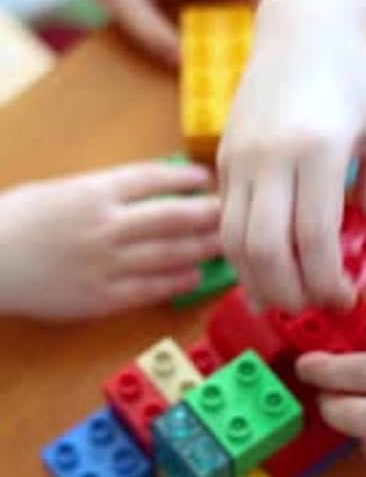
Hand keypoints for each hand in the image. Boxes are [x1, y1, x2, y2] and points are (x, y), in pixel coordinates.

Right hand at [0, 161, 220, 319]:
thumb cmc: (16, 221)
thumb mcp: (59, 191)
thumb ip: (102, 191)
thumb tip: (145, 192)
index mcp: (94, 191)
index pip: (153, 179)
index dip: (185, 179)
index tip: (205, 181)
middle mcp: (106, 225)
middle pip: (172, 217)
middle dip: (207, 215)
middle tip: (232, 214)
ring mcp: (107, 263)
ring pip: (169, 254)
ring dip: (202, 249)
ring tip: (225, 245)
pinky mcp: (102, 297)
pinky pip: (151, 289)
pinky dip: (177, 281)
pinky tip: (195, 276)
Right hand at [218, 0, 365, 312]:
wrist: (301, 33)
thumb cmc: (356, 83)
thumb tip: (363, 253)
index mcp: (318, 149)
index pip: (315, 238)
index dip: (328, 283)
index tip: (343, 298)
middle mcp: (270, 156)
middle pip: (265, 249)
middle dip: (289, 293)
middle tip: (311, 306)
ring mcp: (238, 157)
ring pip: (233, 242)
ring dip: (257, 282)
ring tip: (283, 297)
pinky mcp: (221, 158)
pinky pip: (223, 221)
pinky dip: (239, 255)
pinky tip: (262, 267)